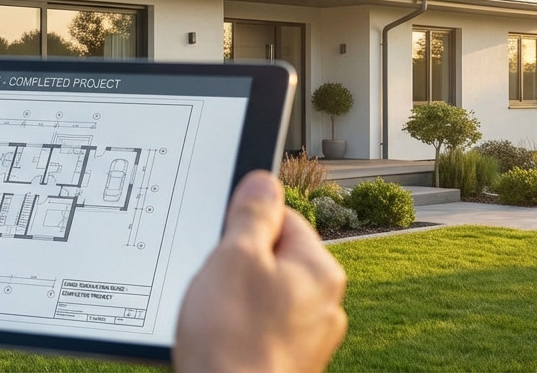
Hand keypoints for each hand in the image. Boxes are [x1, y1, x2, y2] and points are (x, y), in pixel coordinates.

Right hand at [174, 171, 346, 372]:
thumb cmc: (234, 339)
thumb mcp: (235, 257)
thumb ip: (252, 214)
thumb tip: (264, 182)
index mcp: (320, 272)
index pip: (285, 220)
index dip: (245, 224)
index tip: (221, 238)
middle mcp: (324, 307)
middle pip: (273, 260)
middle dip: (237, 265)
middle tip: (212, 280)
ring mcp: (307, 342)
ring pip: (263, 298)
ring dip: (234, 300)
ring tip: (213, 317)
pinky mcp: (286, 365)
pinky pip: (258, 331)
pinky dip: (236, 331)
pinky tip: (218, 341)